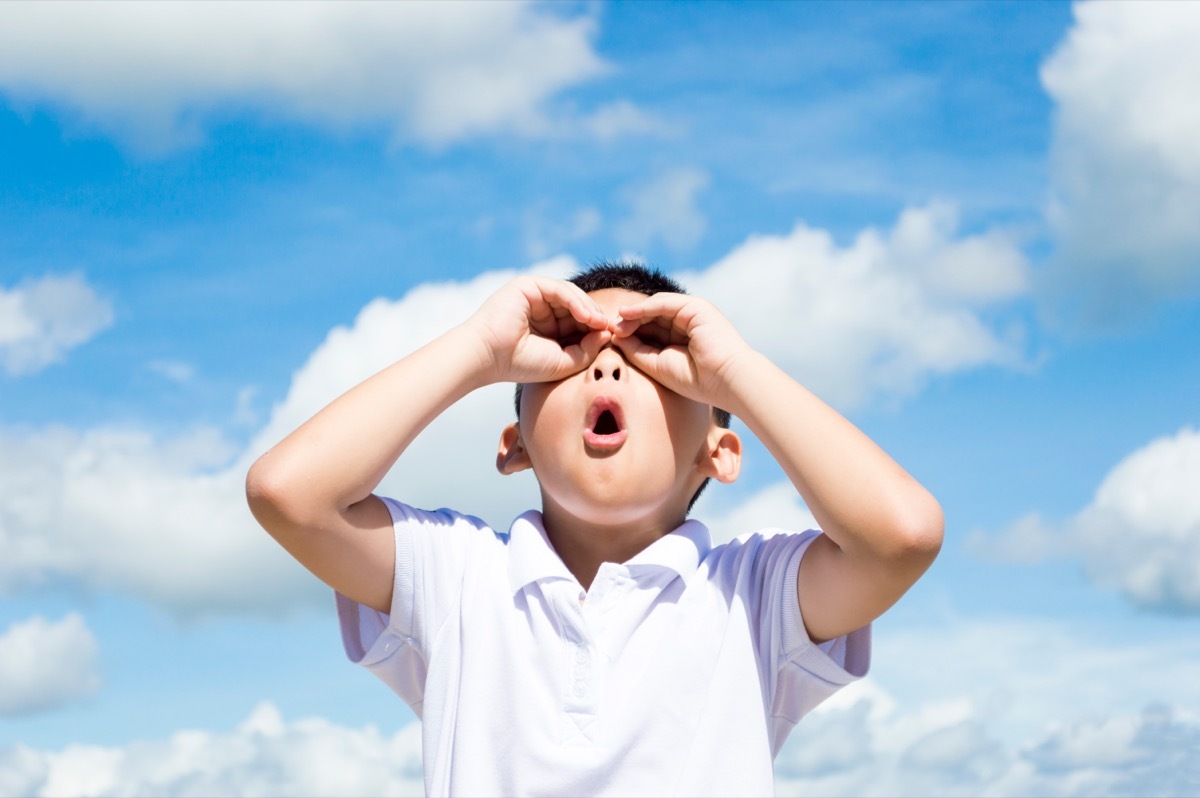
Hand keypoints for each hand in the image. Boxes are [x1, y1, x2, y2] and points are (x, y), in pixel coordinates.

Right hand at [466, 276, 612, 383]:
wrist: (488, 358)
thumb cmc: (521, 364)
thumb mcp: (563, 361)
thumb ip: (586, 349)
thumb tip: (607, 333)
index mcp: (547, 325)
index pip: (578, 322)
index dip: (597, 329)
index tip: (615, 339)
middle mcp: (541, 307)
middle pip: (578, 307)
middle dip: (597, 317)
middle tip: (614, 329)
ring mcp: (535, 295)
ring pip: (572, 296)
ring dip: (590, 310)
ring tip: (602, 323)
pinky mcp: (529, 285)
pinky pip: (560, 290)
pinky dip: (577, 302)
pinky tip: (588, 316)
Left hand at [611, 293, 751, 407]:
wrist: (727, 381)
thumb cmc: (697, 381)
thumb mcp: (658, 365)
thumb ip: (637, 351)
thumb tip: (615, 338)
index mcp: (681, 338)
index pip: (650, 329)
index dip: (629, 333)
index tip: (608, 339)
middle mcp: (687, 322)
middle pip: (650, 317)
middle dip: (627, 322)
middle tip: (605, 329)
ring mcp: (692, 312)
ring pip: (655, 308)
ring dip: (632, 314)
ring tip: (613, 324)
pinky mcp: (695, 307)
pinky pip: (664, 303)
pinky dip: (643, 307)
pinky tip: (626, 314)